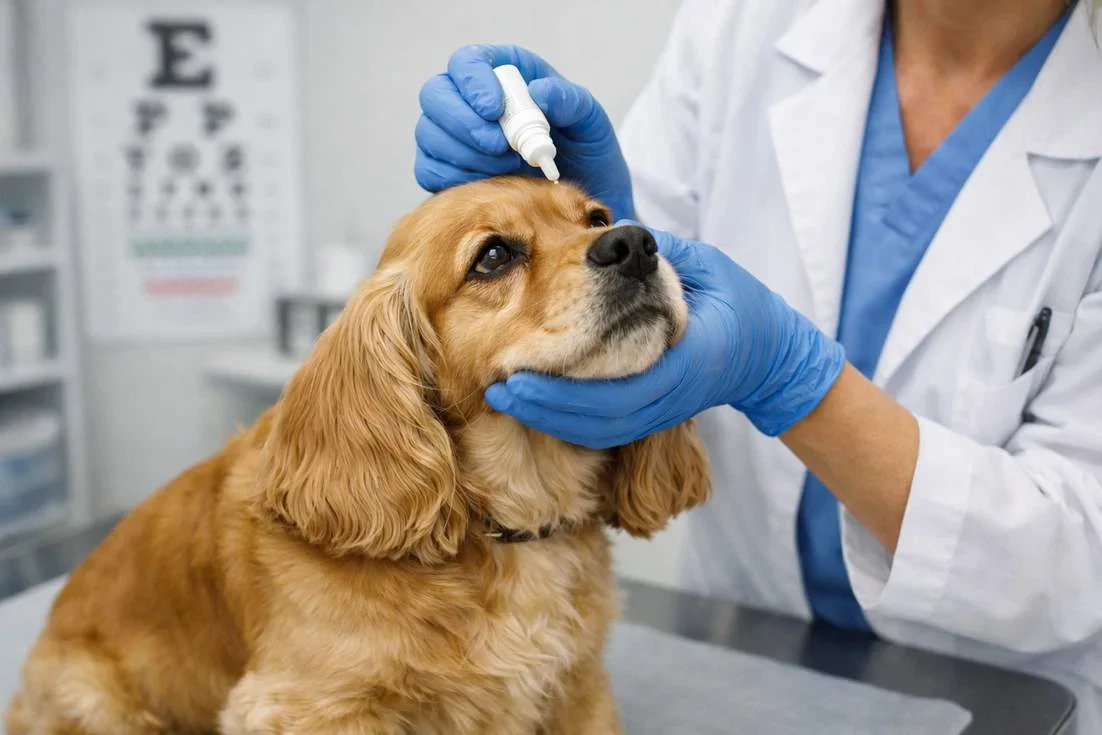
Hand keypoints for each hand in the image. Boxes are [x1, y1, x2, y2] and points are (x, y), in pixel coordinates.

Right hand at [415, 44, 635, 220]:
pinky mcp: (447, 170)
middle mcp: (469, 100)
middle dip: (463, 124)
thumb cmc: (584, 150)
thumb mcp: (589, 120)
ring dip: (465, 154)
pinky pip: (429, 170)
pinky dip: (454, 179)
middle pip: (435, 96)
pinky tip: (488, 184)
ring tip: (508, 168)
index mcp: (502, 74)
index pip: (467, 62)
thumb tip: (539, 92)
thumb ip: (569, 100)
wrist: (580, 200)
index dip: (472, 82)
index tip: (493, 109)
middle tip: (499, 147)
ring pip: (429, 135)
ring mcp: (453, 136)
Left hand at [485, 228, 845, 447]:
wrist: (768, 353)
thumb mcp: (704, 266)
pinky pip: (602, 427)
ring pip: (596, 429)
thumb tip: (606, 234)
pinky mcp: (650, 415)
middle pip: (596, 419)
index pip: (616, 389)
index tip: (515, 374)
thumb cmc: (738, 302)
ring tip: (502, 395)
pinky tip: (533, 400)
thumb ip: (655, 254)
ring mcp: (659, 412)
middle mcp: (668, 396)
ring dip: (548, 415)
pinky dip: (565, 417)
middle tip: (495, 388)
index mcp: (684, 362)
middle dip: (543, 407)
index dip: (561, 387)